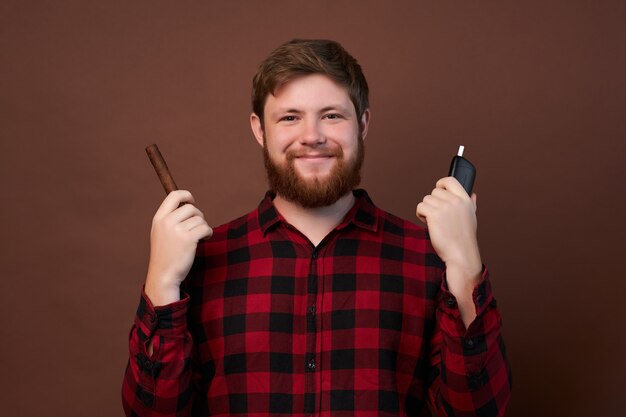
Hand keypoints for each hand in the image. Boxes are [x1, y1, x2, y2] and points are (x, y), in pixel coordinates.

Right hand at [145, 190, 212, 305]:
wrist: (163, 274)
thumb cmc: (165, 255)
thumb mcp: (160, 232)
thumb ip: (170, 218)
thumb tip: (188, 205)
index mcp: (159, 218)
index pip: (174, 195)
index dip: (186, 195)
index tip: (192, 201)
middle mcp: (167, 222)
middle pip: (191, 208)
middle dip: (198, 216)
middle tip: (198, 226)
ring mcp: (177, 230)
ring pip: (200, 219)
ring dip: (203, 227)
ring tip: (199, 237)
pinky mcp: (189, 239)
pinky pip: (205, 228)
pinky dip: (208, 233)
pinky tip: (204, 239)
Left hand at [415, 177, 481, 276]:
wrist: (461, 254)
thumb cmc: (464, 238)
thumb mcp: (471, 217)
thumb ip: (470, 204)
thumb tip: (473, 194)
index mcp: (465, 200)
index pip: (450, 180)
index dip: (441, 183)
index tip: (438, 188)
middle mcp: (455, 201)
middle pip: (434, 192)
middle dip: (432, 203)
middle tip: (436, 215)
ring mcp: (445, 207)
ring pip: (426, 200)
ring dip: (426, 210)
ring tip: (433, 221)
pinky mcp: (434, 215)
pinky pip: (420, 207)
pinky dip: (420, 215)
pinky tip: (428, 223)